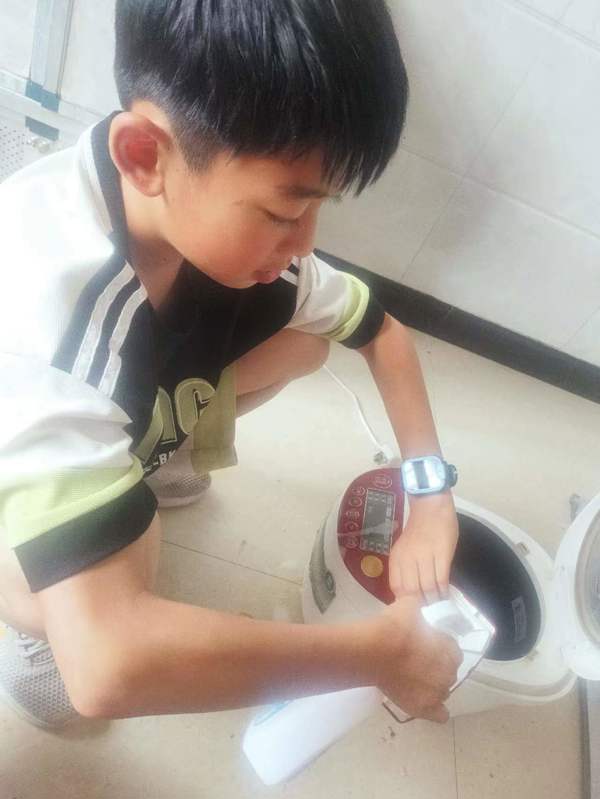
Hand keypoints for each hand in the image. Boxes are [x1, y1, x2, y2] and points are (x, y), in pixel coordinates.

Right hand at [369, 595, 462, 722]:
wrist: (373, 649)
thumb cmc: (392, 626)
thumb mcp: (409, 605)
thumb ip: (419, 609)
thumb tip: (417, 608)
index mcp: (450, 649)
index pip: (452, 650)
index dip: (439, 647)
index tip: (425, 644)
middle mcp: (448, 673)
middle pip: (448, 671)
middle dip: (436, 666)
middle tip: (416, 660)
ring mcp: (437, 693)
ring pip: (443, 691)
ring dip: (433, 685)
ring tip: (413, 679)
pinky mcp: (423, 708)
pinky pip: (440, 715)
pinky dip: (435, 710)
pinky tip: (424, 701)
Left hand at [389, 493, 458, 602]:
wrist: (430, 507)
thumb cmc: (418, 530)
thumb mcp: (403, 549)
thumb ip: (404, 569)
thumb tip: (410, 594)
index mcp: (396, 558)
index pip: (397, 588)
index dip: (406, 603)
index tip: (414, 610)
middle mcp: (407, 559)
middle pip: (412, 592)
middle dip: (421, 606)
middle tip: (429, 612)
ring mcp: (424, 556)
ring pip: (428, 588)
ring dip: (434, 600)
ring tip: (439, 605)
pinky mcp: (441, 553)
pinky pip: (442, 579)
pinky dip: (444, 590)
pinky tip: (447, 594)